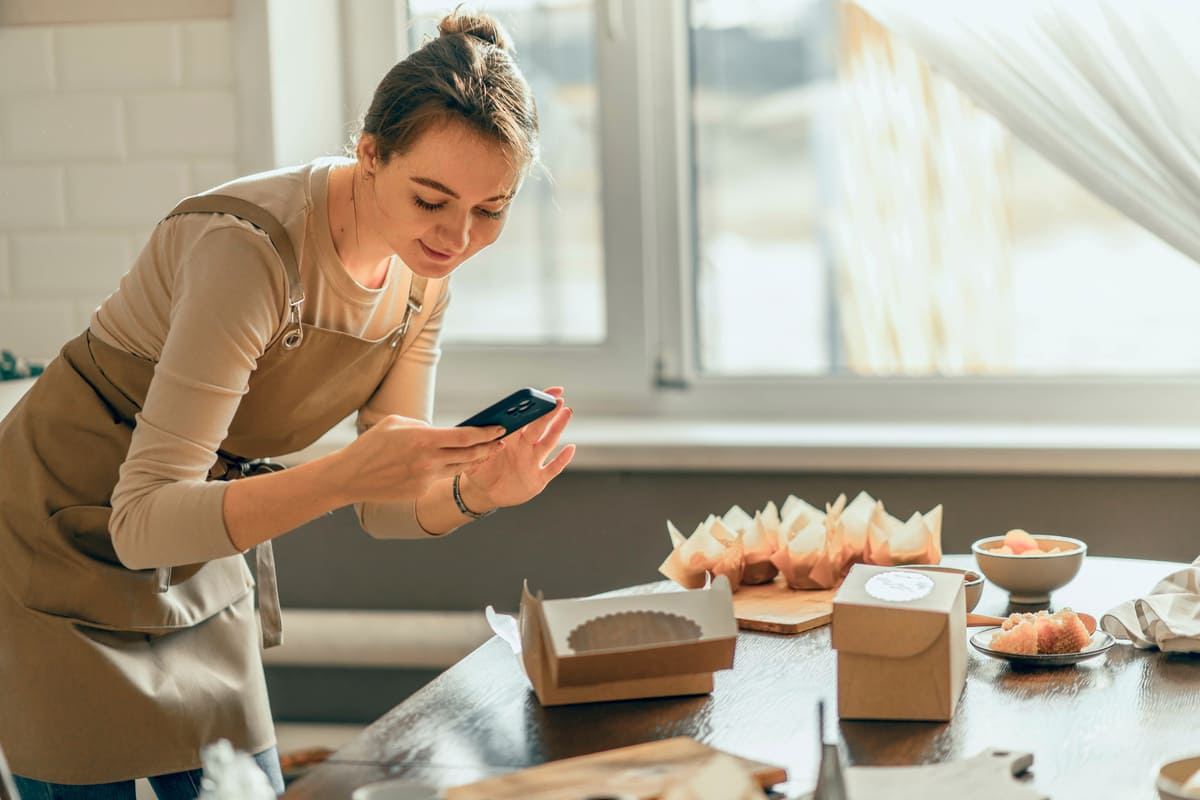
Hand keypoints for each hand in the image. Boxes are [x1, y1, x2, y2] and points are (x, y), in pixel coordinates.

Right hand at [332, 415, 505, 505]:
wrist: (350, 476)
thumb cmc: (371, 445)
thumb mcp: (396, 423)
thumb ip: (423, 426)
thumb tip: (440, 432)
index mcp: (423, 438)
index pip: (466, 436)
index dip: (487, 432)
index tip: (499, 428)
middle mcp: (428, 460)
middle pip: (470, 454)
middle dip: (489, 447)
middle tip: (500, 441)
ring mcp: (425, 478)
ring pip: (459, 468)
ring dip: (474, 459)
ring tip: (485, 451)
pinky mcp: (420, 490)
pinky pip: (440, 477)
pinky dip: (447, 468)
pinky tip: (452, 462)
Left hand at [459, 387, 575, 510]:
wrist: (484, 493)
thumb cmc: (479, 471)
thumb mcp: (472, 460)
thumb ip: (476, 450)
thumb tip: (481, 438)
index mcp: (509, 438)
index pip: (523, 417)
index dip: (533, 404)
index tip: (544, 392)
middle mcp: (524, 447)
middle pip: (538, 427)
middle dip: (547, 413)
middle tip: (557, 400)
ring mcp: (532, 462)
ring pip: (548, 442)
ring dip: (557, 428)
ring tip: (567, 412)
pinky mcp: (538, 479)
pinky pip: (553, 468)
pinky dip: (562, 459)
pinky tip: (570, 448)